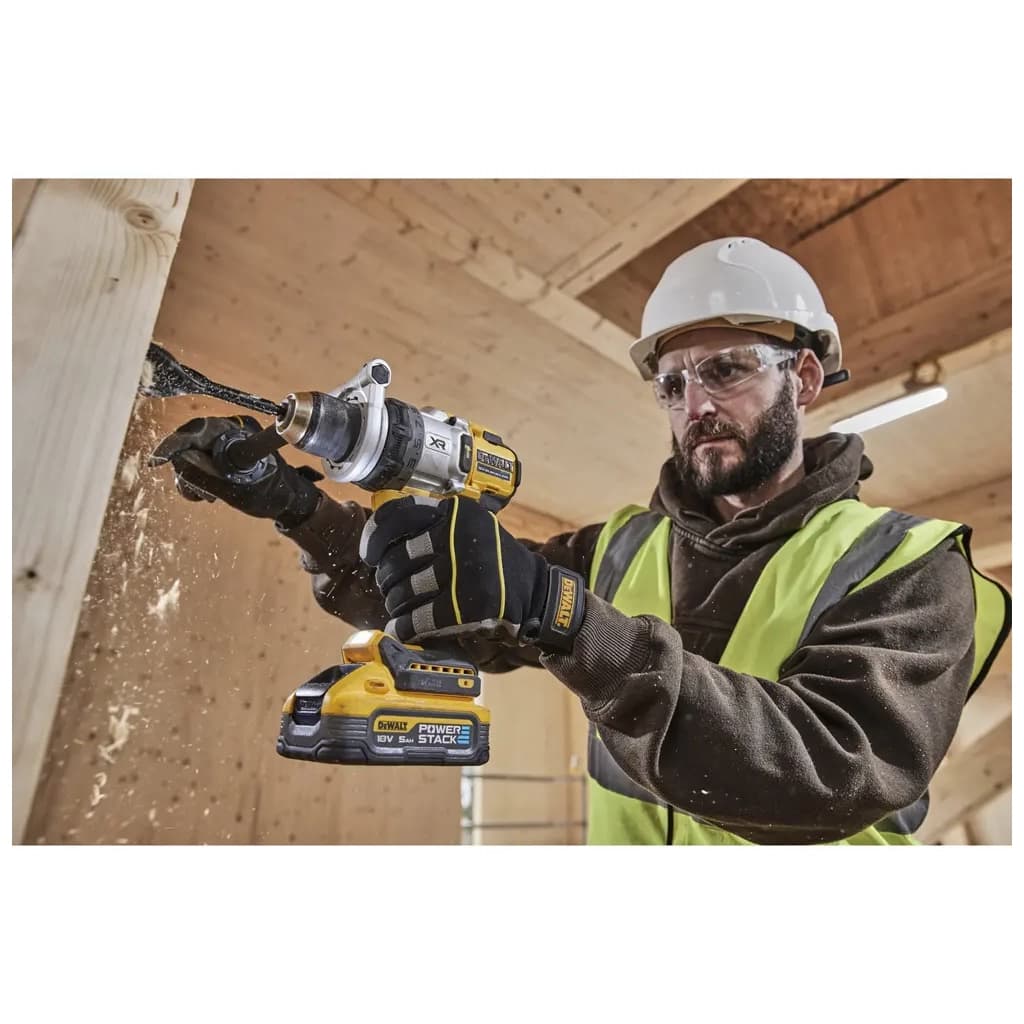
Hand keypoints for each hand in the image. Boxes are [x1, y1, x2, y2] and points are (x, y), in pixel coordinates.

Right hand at [150, 416, 322, 526]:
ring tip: (208, 497)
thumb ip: (206, 476)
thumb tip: (179, 461)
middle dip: (186, 470)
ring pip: (189, 456)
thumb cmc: (270, 493)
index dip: (175, 444)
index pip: (199, 430)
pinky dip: (195, 481)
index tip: (157, 460)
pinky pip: (195, 464)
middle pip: (188, 443)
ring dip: (191, 479)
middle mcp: (229, 431)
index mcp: (239, 431)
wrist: (287, 501)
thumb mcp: (237, 490)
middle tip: (197, 492)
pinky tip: (208, 495)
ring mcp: (223, 443)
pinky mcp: (219, 456)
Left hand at [359, 495, 584, 652]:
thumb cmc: (495, 562)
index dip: (376, 538)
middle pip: (395, 561)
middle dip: (388, 579)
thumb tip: (382, 539)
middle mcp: (456, 538)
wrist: (536, 595)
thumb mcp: (472, 528)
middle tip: (392, 587)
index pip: (398, 517)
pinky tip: (405, 628)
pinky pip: (415, 620)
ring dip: (397, 605)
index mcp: (456, 513)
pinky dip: (405, 627)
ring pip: (401, 593)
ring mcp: (460, 573)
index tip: (371, 554)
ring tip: (404, 607)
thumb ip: (435, 526)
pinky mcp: (462, 608)